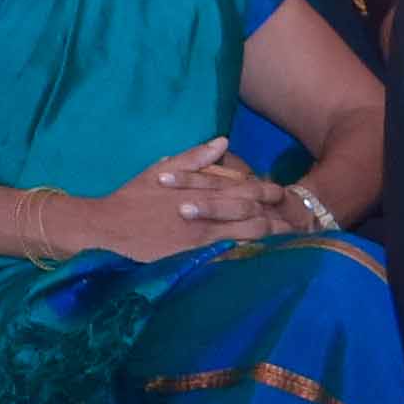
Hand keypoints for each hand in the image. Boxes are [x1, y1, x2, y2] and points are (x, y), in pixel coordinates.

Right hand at [79, 142, 289, 265]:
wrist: (107, 229)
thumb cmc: (133, 198)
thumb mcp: (160, 170)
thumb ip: (193, 157)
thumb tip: (222, 141)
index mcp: (202, 192)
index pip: (246, 191)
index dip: (268, 193)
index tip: (281, 194)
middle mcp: (208, 216)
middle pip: (255, 218)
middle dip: (278, 220)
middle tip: (296, 224)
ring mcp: (204, 241)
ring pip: (249, 240)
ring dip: (271, 241)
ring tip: (288, 244)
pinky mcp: (196, 260)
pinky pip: (232, 259)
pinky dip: (250, 258)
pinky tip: (262, 262)